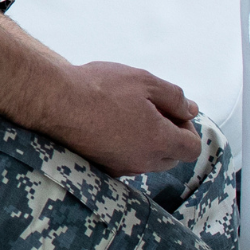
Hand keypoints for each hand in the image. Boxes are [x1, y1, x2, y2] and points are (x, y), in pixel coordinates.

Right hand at [38, 62, 202, 177]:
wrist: (58, 102)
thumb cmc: (101, 88)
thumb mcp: (146, 81)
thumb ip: (174, 98)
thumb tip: (190, 110)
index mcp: (159, 141)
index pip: (192, 148)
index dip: (187, 127)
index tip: (172, 110)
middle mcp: (143, 161)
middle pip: (172, 156)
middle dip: (170, 135)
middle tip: (151, 109)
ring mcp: (122, 167)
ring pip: (149, 160)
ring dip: (148, 141)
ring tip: (129, 114)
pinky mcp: (103, 168)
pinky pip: (127, 161)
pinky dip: (127, 146)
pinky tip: (113, 125)